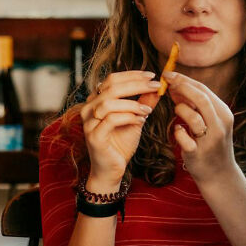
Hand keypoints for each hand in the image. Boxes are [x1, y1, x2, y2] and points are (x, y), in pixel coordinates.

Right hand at [80, 71, 160, 190]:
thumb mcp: (136, 120)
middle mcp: (89, 108)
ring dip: (133, 103)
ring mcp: (89, 122)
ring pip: (109, 102)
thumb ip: (143, 104)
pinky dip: (129, 117)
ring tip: (148, 110)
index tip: (152, 76)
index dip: (132, 75)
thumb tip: (157, 89)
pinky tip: (141, 120)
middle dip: (136, 84)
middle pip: (111, 87)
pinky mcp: (94, 136)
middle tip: (155, 86)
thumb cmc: (120, 145)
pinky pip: (111, 120)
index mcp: (96, 101)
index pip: (112, 79)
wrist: (112, 170)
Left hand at [163, 71, 239, 183]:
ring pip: (193, 117)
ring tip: (177, 112)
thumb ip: (197, 106)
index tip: (168, 74)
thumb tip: (176, 86)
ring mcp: (210, 141)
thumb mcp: (211, 122)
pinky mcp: (198, 154)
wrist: (219, 175)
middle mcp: (220, 125)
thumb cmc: (211, 144)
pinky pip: (183, 137)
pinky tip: (179, 132)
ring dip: (180, 110)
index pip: (204, 90)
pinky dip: (178, 132)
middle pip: (201, 99)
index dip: (185, 80)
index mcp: (224, 114)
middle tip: (166, 82)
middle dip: (181, 87)